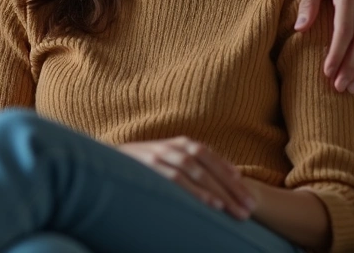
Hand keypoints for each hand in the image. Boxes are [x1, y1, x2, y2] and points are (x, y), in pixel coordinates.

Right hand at [117, 137, 255, 219]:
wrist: (104, 163)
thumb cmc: (142, 165)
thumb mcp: (167, 158)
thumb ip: (191, 162)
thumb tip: (228, 173)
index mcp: (178, 143)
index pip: (209, 155)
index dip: (229, 172)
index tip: (247, 190)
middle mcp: (171, 146)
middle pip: (207, 165)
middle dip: (230, 187)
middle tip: (249, 207)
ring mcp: (159, 156)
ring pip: (196, 172)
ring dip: (218, 191)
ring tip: (235, 210)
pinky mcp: (150, 169)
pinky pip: (178, 181)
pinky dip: (197, 192)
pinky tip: (212, 205)